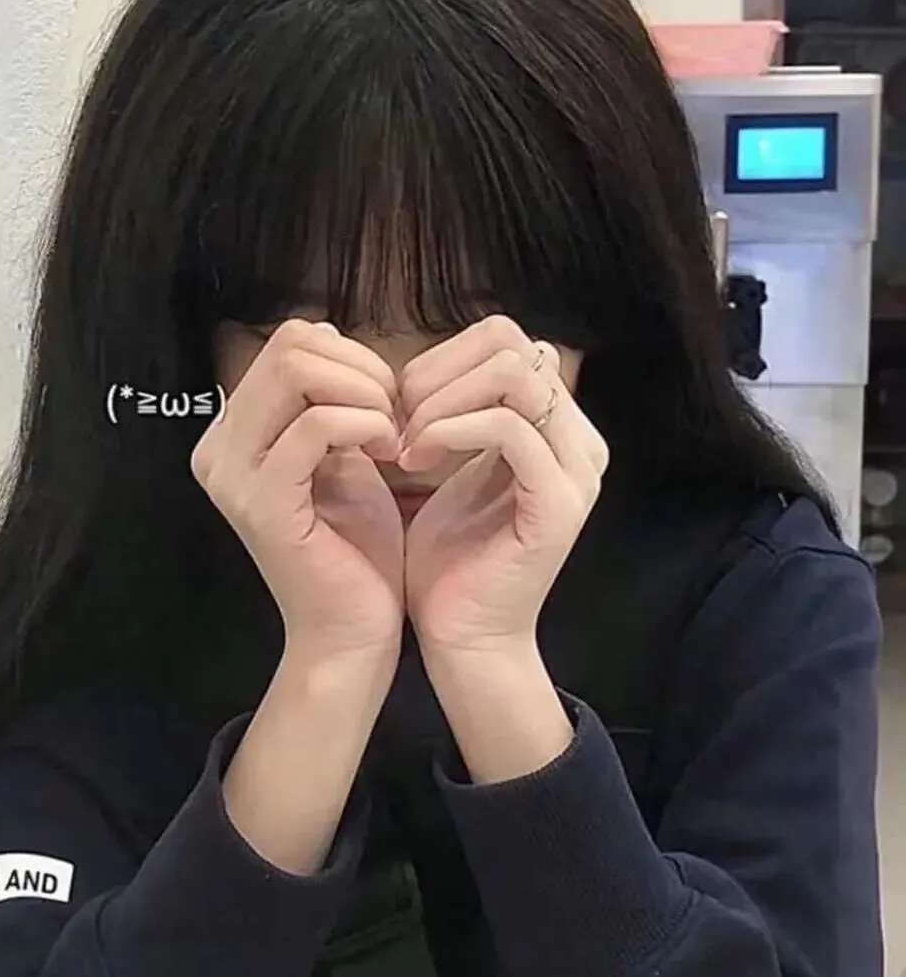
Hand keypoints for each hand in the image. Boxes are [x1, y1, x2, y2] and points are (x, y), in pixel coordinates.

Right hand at [191, 319, 405, 667]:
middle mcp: (217, 449)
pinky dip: (366, 424)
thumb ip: (326, 400)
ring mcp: (232, 475)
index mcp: (232, 435)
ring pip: (297, 371)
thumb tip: (325, 334)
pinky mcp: (262, 503)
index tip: (386, 403)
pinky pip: (316, 424)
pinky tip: (391, 453)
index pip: (286, 344)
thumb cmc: (354, 548)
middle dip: (360, 368)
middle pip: (289, 346)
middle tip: (396, 414)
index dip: (349, 357)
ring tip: (394, 434)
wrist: (352, 632)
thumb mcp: (338, 456)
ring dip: (365, 393)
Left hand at [396, 315, 609, 659]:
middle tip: (399, 417)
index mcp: (556, 427)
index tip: (400, 403)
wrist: (462, 637)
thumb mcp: (455, 466)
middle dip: (439, 371)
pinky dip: (452, 430)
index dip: (443, 356)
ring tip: (408, 440)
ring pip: (516, 376)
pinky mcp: (559, 504)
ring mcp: (576, 471)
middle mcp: (578, 440)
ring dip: (444, 400)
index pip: (507, 339)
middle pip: (513, 344)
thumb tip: (456, 360)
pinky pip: (509, 429)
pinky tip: (417, 458)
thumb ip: (464, 413)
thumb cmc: (450, 557)